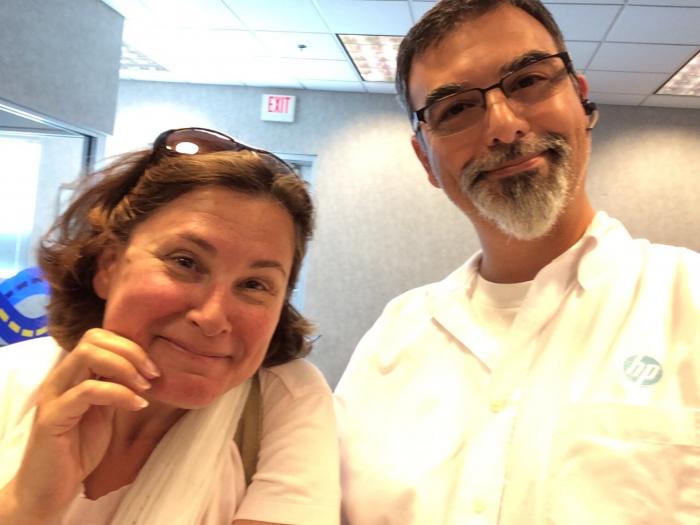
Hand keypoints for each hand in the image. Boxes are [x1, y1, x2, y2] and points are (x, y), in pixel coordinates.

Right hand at [7, 328, 159, 521]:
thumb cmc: (80, 447)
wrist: (51, 488)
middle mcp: (60, 377)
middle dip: (130, 351)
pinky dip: (119, 393)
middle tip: (152, 375)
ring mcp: (54, 395)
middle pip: (93, 338)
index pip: (98, 336)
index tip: (152, 367)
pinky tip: (137, 405)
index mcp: (73, 373)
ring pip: (88, 356)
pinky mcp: (53, 416)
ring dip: (125, 367)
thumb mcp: (106, 409)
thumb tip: (146, 368)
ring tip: (145, 387)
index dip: (129, 345)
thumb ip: (117, 386)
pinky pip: (88, 391)